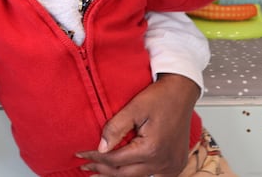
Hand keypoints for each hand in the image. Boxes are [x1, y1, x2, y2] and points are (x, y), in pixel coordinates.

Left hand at [76, 73, 198, 175]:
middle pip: (124, 174)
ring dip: (117, 175)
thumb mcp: (134, 108)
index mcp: (151, 149)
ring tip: (99, 173)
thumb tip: (100, 148)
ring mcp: (171, 166)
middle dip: (102, 170)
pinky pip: (152, 175)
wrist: (182, 93)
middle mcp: (163, 162)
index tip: (80, 154)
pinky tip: (123, 171)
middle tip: (84, 167)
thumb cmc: (159, 97)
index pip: (114, 160)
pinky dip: (135, 174)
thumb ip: (116, 128)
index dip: (95, 157)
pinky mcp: (175, 165)